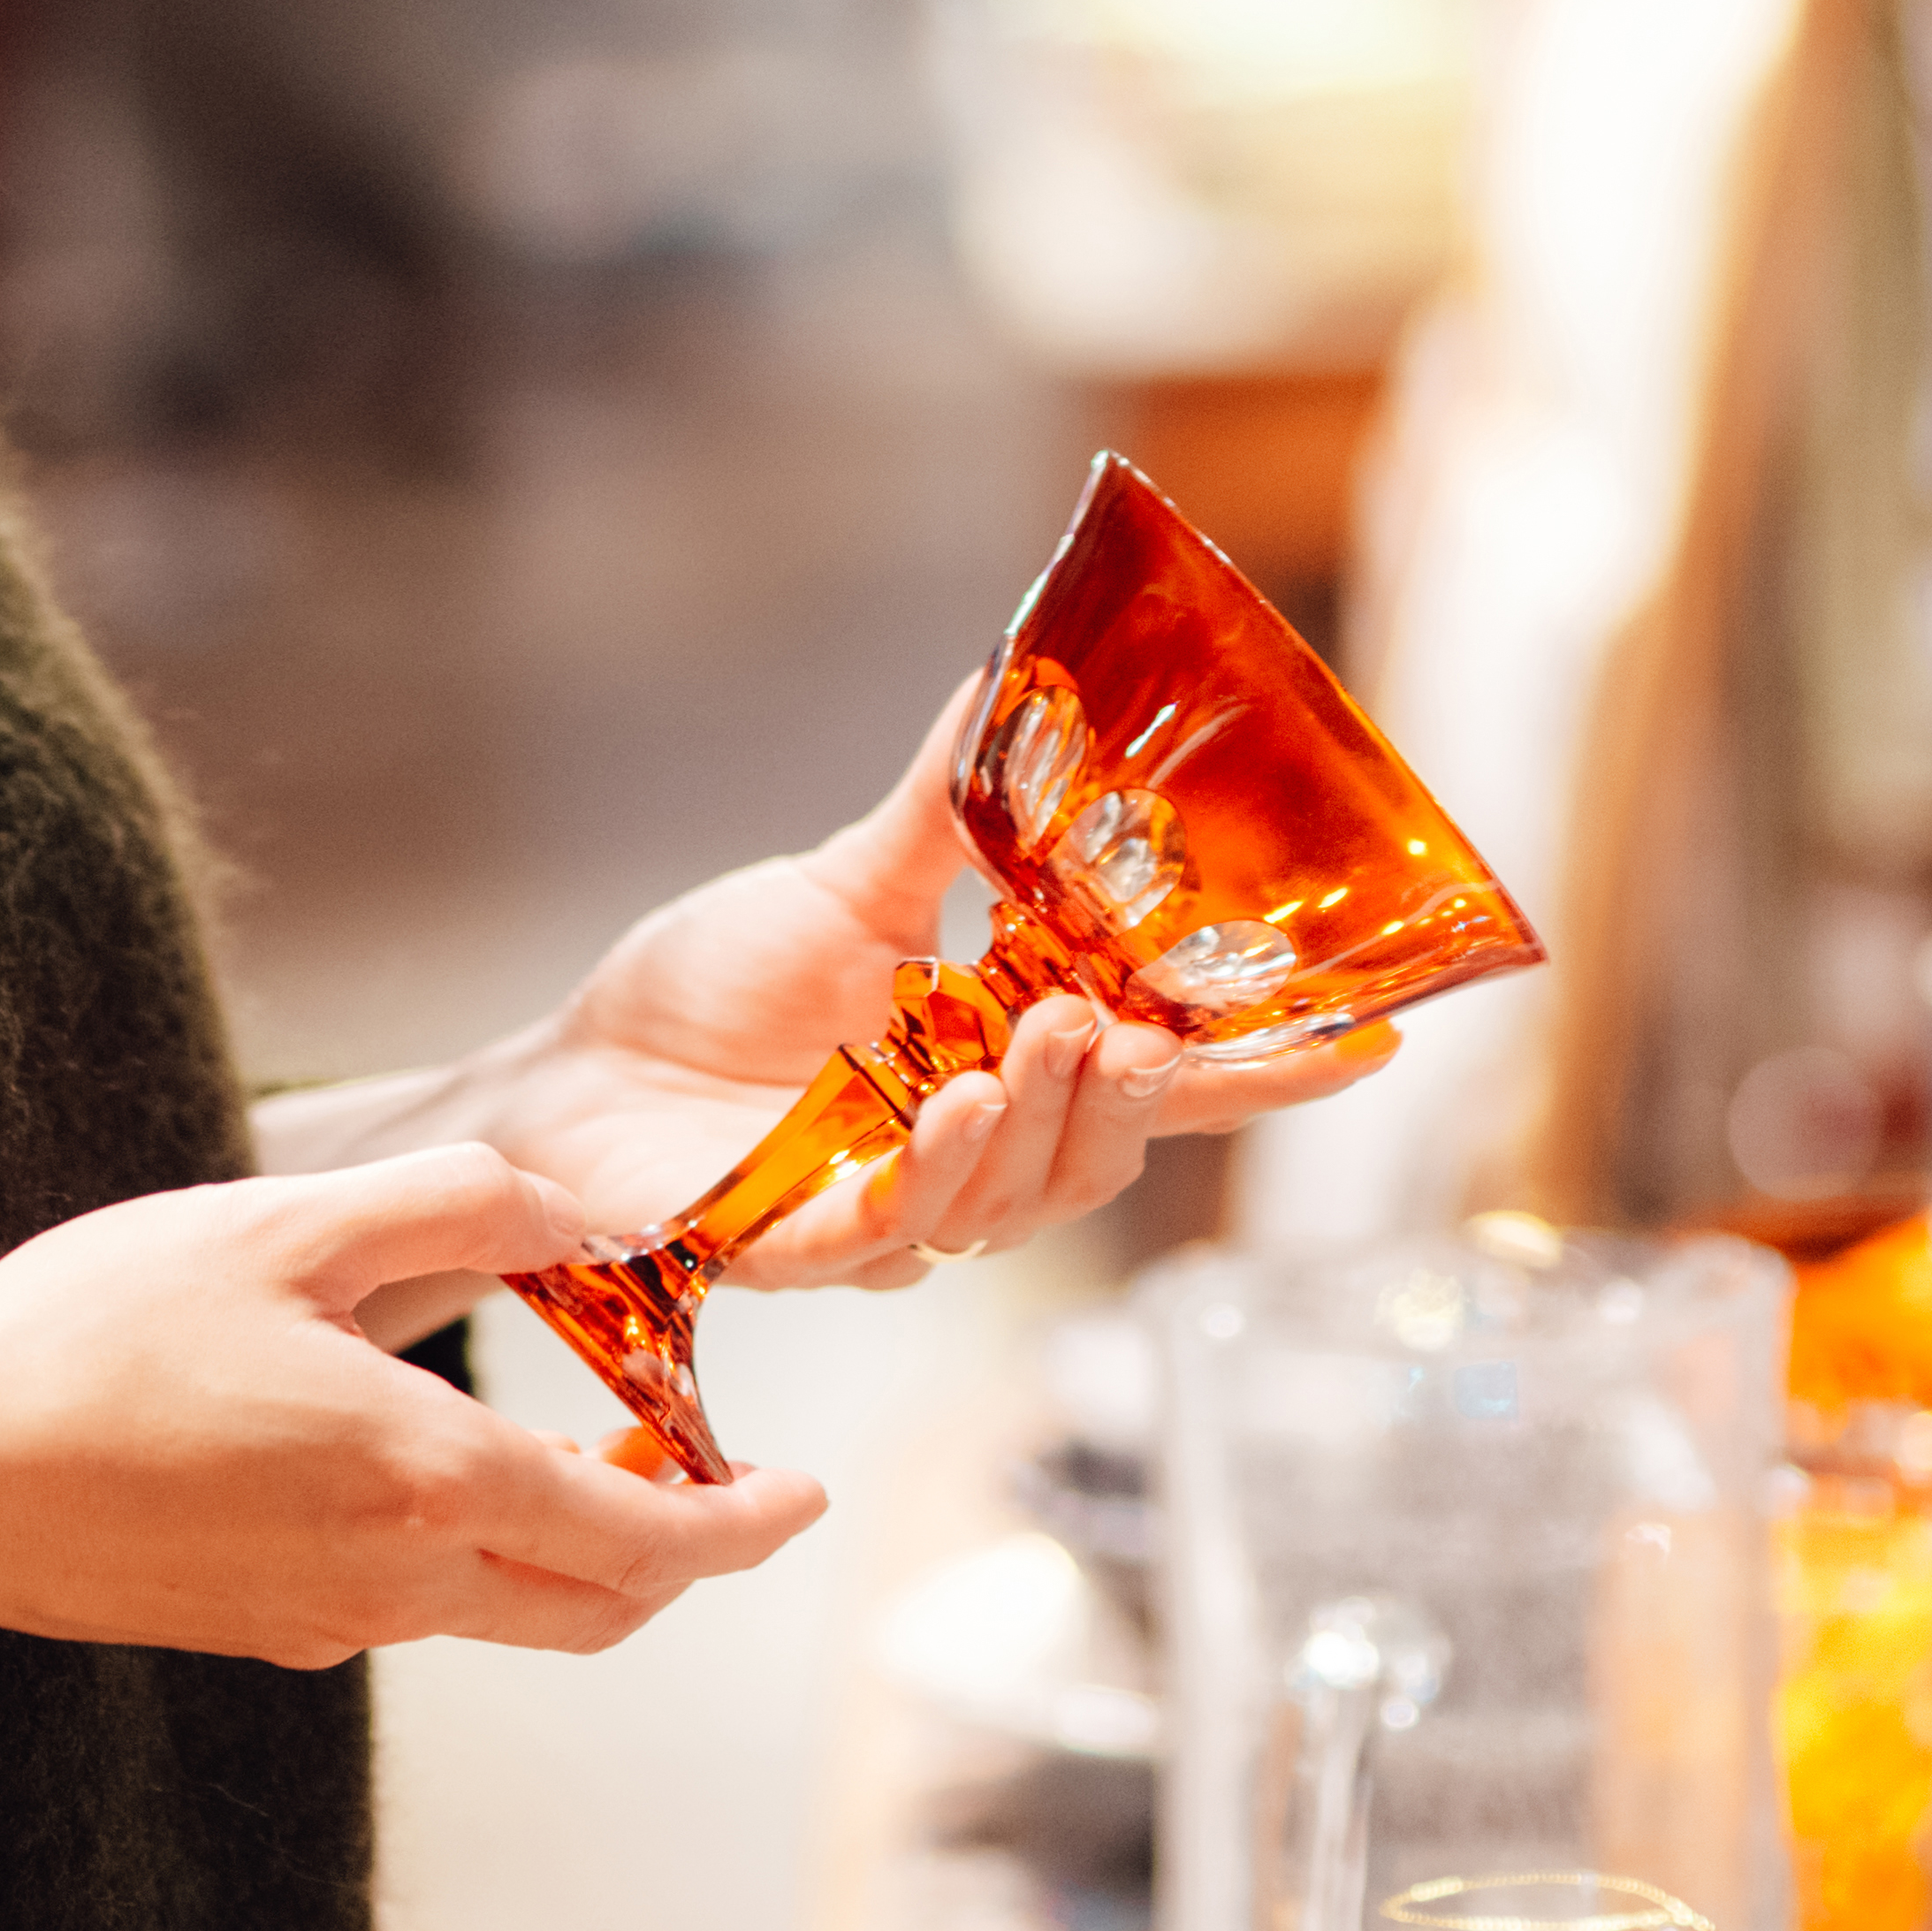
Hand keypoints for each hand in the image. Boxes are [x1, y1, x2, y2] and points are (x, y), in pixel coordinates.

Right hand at [0, 1145, 822, 1669]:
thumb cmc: (91, 1341)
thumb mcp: (282, 1223)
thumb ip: (449, 1206)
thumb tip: (569, 1212)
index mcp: (426, 1477)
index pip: (649, 1538)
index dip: (745, 1526)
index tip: (805, 1497)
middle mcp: (400, 1579)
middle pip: (601, 1604)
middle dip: (685, 1551)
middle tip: (723, 1475)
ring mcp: (332, 1624)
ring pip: (514, 1610)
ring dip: (579, 1544)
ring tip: (591, 1444)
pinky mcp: (269, 1635)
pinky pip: (419, 1603)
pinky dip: (477, 1548)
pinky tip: (433, 1460)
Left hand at [459, 679, 1396, 1294]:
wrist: (570, 1076)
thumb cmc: (706, 993)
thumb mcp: (849, 885)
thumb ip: (949, 812)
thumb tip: (1012, 680)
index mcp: (1002, 1065)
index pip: (1158, 1079)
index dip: (1259, 1072)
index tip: (1362, 1042)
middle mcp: (967, 1153)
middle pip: (1099, 1155)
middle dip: (1132, 1098)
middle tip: (1131, 1030)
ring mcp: (889, 1213)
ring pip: (1010, 1204)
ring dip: (1037, 1129)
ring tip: (1043, 1044)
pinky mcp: (799, 1250)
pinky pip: (890, 1238)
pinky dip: (931, 1179)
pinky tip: (948, 1110)